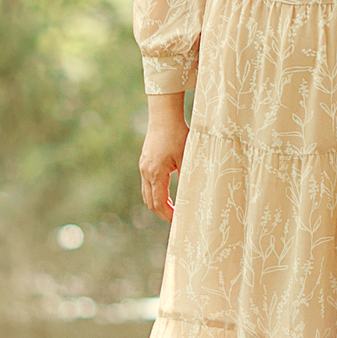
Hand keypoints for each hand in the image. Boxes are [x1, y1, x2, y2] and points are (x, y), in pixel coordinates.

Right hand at [138, 93, 187, 222]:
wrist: (164, 116)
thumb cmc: (178, 134)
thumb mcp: (187, 157)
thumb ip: (188, 177)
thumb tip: (193, 197)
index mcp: (155, 173)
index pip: (158, 203)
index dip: (168, 215)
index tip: (178, 221)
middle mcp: (146, 172)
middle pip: (149, 202)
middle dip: (161, 213)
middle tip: (175, 220)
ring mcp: (143, 166)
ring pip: (146, 193)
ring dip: (157, 203)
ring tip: (172, 210)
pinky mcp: (144, 161)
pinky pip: (147, 184)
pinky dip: (155, 193)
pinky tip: (167, 193)